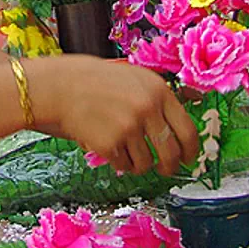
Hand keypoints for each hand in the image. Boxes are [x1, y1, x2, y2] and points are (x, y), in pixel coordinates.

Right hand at [26, 56, 199, 176]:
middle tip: (164, 169)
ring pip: (146, 164)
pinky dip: (118, 162)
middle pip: (171, 153)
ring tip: (123, 150)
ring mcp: (129, 127)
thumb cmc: (94, 81)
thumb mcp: (133, 78)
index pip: (188, 130)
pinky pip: (124, 165)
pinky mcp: (110, 144)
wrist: (58, 87)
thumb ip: (157, 98)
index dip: (190, 149)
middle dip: (169, 166)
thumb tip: (181, 122)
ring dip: (137, 164)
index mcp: (158, 90)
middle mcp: (147, 109)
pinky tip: (108, 147)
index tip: (188, 158)